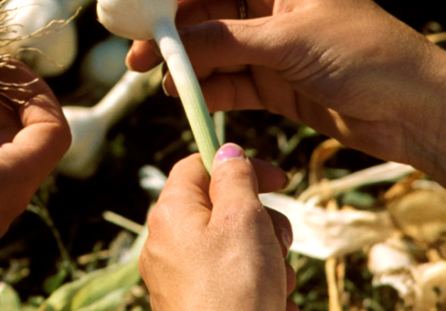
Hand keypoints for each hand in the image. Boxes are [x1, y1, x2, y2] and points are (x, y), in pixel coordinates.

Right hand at [126, 0, 445, 165]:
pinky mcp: (273, 81)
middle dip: (167, 29)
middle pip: (201, 7)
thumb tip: (171, 46)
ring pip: (210, 46)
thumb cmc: (365, 56)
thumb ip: (226, 40)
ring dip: (183, 62)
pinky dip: (206, 87)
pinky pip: (227, 79)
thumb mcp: (290, 41)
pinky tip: (187, 98)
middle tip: (134, 53)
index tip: (134, 3)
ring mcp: (269, 43)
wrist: (417, 111)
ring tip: (156, 80)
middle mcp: (268, 3)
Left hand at [140, 144, 294, 310]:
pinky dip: (259, 290)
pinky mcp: (195, 304)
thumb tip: (226, 151)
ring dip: (267, 261)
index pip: (198, 166)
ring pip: (235, 249)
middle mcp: (167, 243)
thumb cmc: (234, 289)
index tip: (278, 180)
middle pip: (222, 210)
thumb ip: (236, 178)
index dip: (238, 165)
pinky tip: (274, 306)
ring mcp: (179, 278)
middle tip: (277, 244)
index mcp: (171, 213)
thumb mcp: (242, 218)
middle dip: (262, 223)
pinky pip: (233, 283)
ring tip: (276, 284)